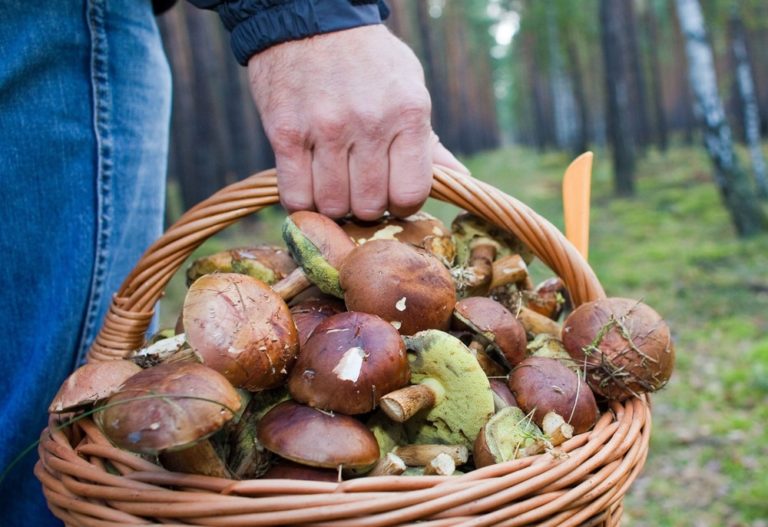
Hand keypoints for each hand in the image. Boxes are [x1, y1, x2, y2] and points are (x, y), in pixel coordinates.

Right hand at [248, 25, 466, 219]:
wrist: (310, 19)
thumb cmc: (368, 60)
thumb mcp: (410, 88)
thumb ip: (429, 141)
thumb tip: (459, 179)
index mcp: (408, 113)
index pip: (410, 194)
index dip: (402, 204)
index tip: (391, 194)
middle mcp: (369, 123)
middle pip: (370, 206)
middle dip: (367, 206)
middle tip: (359, 187)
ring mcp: (325, 129)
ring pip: (332, 206)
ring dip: (333, 204)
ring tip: (334, 184)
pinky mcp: (285, 134)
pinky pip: (296, 196)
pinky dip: (302, 201)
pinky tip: (309, 186)